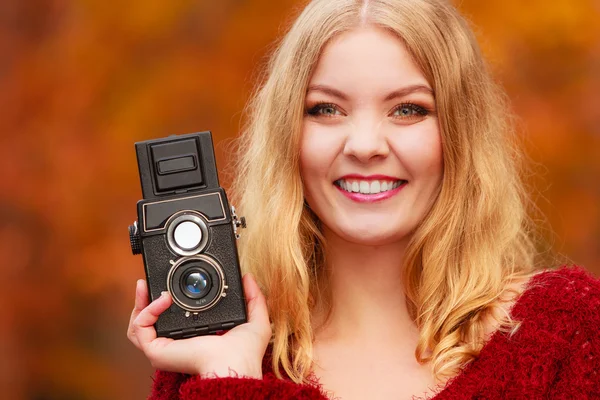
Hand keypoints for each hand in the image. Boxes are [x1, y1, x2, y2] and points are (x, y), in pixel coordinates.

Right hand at [127, 273, 271, 377]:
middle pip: (149, 322)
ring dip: (139, 304)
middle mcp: (176, 343)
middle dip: (144, 301)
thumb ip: (254, 297)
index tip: (168, 283)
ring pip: (138, 326)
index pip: (172, 319)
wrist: (234, 363)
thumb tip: (248, 278)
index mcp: (193, 336)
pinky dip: (147, 310)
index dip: (166, 302)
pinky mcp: (157, 350)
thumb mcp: (254, 319)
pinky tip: (163, 300)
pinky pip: (141, 328)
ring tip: (145, 286)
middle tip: (147, 282)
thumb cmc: (245, 352)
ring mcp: (164, 347)